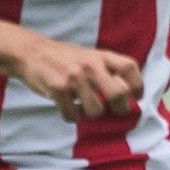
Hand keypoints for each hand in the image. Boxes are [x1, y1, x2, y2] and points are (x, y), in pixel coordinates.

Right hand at [14, 38, 145, 122]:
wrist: (31, 52)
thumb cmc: (65, 58)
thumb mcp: (90, 56)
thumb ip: (108, 70)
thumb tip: (128, 96)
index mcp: (102, 56)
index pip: (130, 68)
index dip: (138, 86)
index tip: (135, 97)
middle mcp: (91, 65)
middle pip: (119, 93)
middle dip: (121, 108)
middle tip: (115, 110)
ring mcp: (74, 77)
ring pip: (97, 111)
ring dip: (92, 114)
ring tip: (85, 107)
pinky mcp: (57, 88)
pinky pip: (73, 115)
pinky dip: (72, 116)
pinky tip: (69, 108)